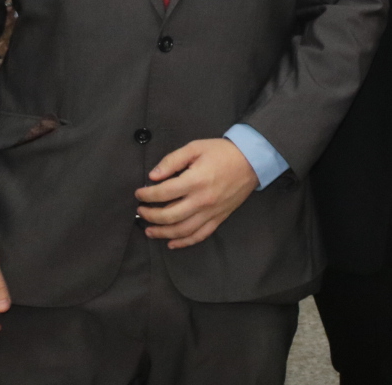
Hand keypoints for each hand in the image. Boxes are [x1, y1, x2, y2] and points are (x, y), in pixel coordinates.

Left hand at [134, 138, 258, 248]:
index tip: (139, 193)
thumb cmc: (223, 152)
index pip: (163, 193)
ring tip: (149, 230)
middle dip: (150, 215)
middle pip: (169, 216)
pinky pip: (200, 235)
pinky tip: (172, 243)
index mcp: (195, 181)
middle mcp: (202, 200)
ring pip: (182, 230)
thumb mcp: (196, 148)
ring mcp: (211, 212)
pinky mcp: (219, 217)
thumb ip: (172, 160)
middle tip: (141, 211)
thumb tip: (153, 176)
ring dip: (162, 233)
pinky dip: (184, 242)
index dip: (146, 195)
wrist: (253, 160)